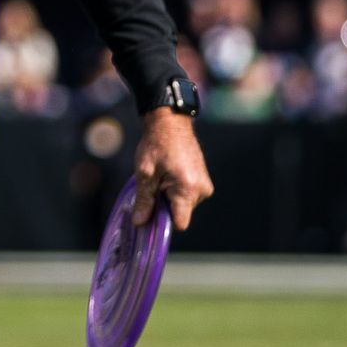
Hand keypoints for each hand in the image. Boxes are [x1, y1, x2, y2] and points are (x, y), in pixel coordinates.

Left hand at [132, 110, 213, 230]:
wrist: (170, 123)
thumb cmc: (156, 145)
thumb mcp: (145, 173)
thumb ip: (144, 200)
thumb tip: (140, 223)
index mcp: (188, 189)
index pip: (180, 223)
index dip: (164, 222)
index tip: (151, 213)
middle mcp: (202, 190)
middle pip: (181, 213)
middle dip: (165, 206)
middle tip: (153, 187)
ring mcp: (205, 185)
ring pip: (184, 205)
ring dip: (170, 197)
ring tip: (161, 177)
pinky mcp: (204, 180)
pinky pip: (189, 195)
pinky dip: (177, 190)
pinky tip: (168, 175)